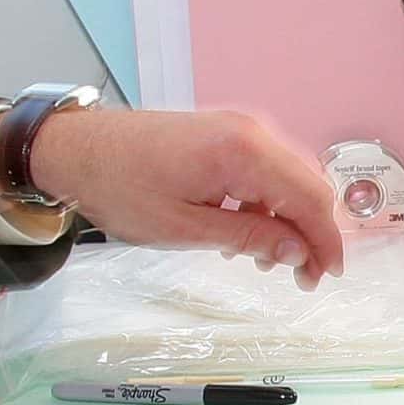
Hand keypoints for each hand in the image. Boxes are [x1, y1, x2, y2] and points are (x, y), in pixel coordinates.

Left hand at [16, 108, 346, 290]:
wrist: (75, 148)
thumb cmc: (120, 187)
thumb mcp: (186, 228)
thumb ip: (250, 238)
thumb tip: (298, 253)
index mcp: (243, 153)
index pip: (310, 198)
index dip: (326, 240)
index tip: (328, 274)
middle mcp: (251, 132)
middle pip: (308, 185)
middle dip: (311, 233)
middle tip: (300, 276)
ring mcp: (239, 128)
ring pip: (290, 178)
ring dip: (290, 219)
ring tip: (267, 260)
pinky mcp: (226, 132)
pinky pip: (266, 169)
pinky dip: (269, 203)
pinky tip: (246, 233)